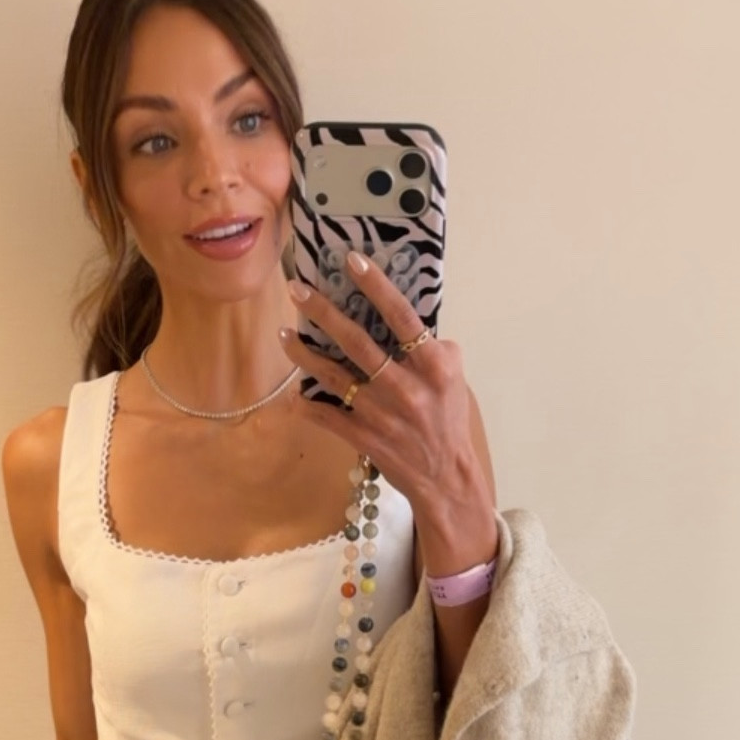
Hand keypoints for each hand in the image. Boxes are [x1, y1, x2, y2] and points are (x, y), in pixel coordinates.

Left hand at [279, 252, 495, 556]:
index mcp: (433, 367)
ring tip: (285, 335)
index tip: (351, 260)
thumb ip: (434, 349)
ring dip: (305, 353)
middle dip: (324, 312)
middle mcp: (405, 387)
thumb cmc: (448, 422)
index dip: (377, 286)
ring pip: (334, 376)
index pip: (403, 317)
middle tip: (297, 289)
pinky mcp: (364, 437)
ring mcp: (381, 414)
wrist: (446, 479)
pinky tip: (294, 393)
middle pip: (358, 342)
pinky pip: (328, 416)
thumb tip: (410, 323)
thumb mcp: (454, 380)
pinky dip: (308, 405)